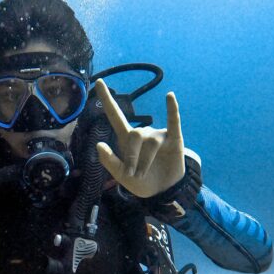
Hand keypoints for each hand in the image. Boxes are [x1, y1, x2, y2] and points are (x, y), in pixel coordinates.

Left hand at [95, 78, 184, 198]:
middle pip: (135, 134)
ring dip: (145, 162)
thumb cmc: (140, 181)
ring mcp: (159, 136)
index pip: (115, 115)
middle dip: (132, 156)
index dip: (107, 100)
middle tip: (132, 175)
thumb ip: (109, 161)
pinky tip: (170, 97)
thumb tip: (98, 144)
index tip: (99, 82)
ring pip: (151, 143)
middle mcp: (143, 133)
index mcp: (126, 139)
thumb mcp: (120, 176)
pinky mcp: (174, 139)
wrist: (162, 192)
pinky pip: (173, 122)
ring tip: (144, 175)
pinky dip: (172, 109)